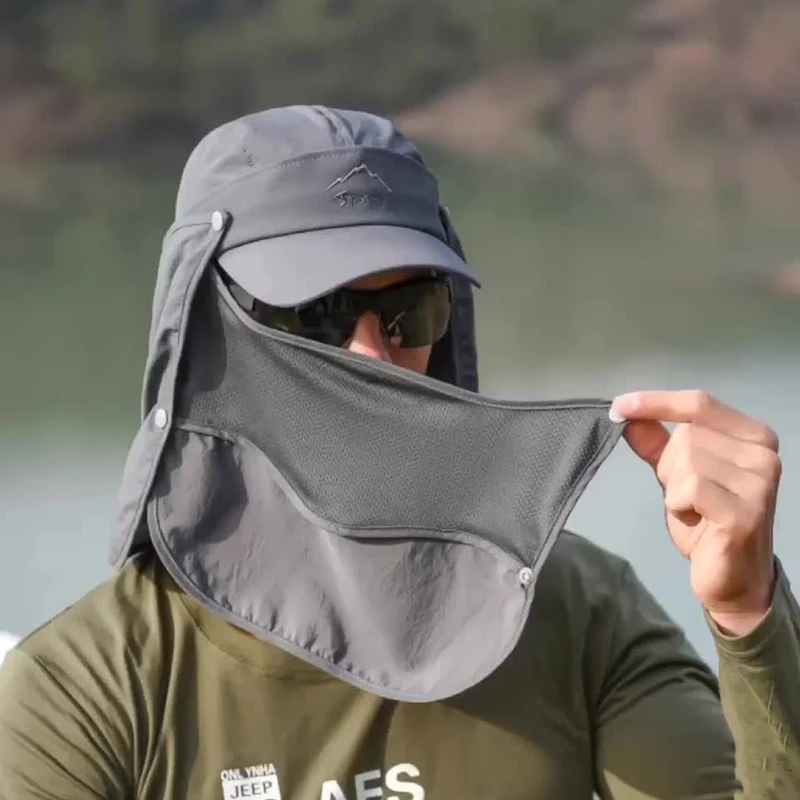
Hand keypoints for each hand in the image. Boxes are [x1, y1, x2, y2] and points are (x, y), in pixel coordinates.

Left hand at [611, 390, 781, 636]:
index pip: (698, 403)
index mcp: (753, 436)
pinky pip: (688, 488)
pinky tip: (697, 520)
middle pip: (686, 434)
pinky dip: (678, 504)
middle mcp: (763, 453)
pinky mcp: (744, 511)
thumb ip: (655, 443)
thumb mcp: (675, 475)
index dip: (656, 402)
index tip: (618, 405)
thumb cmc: (706, 522)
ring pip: (685, 460)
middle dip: (669, 464)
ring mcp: (759, 482)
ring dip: (674, 487)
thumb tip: (626, 413)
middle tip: (686, 495)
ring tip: (694, 509)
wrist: (733, 577)